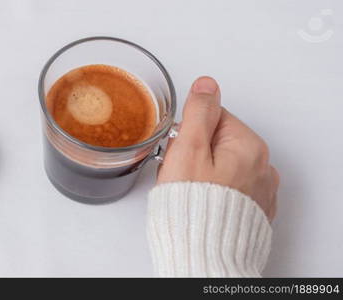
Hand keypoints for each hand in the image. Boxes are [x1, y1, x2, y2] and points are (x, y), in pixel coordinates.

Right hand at [157, 77, 278, 220]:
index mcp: (247, 145)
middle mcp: (261, 167)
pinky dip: (214, 193)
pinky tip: (200, 204)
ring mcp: (259, 191)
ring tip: (188, 192)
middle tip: (180, 174)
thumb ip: (197, 112)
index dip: (186, 133)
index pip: (212, 118)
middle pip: (217, 142)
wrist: (203, 254)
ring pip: (222, 167)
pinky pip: (229, 190)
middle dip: (194, 153)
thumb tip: (206, 84)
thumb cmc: (193, 207)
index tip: (178, 151)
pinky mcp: (252, 211)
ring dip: (202, 174)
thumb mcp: (188, 149)